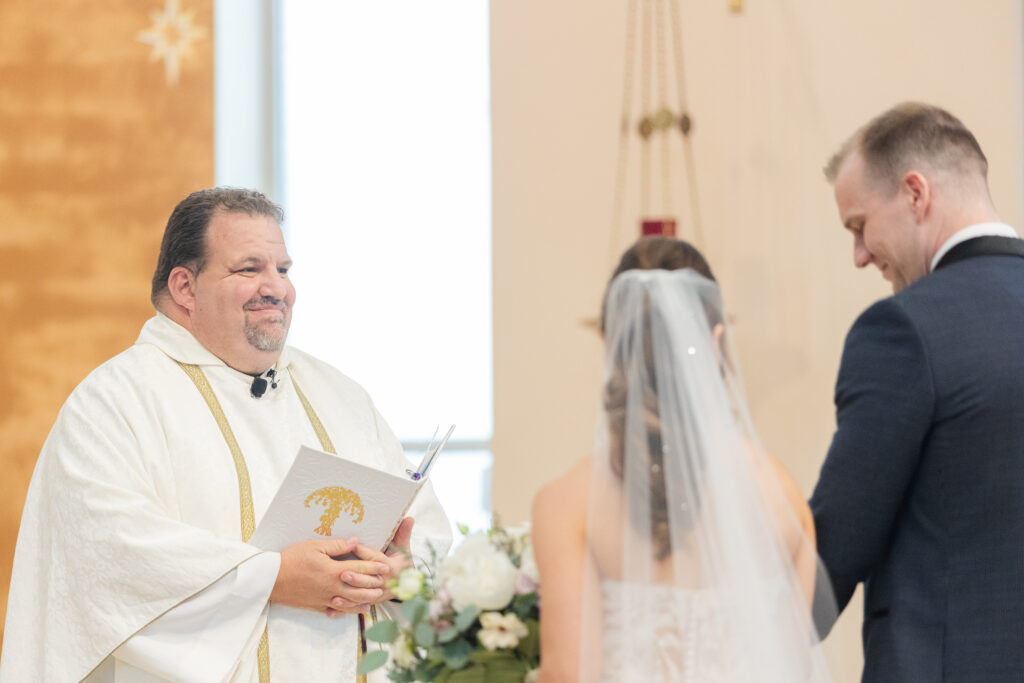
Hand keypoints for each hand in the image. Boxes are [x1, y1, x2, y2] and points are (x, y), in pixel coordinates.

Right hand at [270, 538, 388, 613]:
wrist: (272, 580)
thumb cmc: (292, 559)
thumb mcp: (314, 546)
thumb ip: (337, 545)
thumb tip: (355, 541)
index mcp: (333, 571)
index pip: (359, 569)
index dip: (374, 567)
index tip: (386, 567)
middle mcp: (332, 587)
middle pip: (359, 588)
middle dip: (375, 585)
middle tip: (388, 583)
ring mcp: (326, 598)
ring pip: (351, 601)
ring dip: (366, 599)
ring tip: (378, 597)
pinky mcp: (318, 605)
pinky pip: (339, 609)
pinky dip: (351, 609)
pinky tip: (358, 609)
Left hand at [326, 517, 414, 613]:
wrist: (408, 585)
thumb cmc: (402, 563)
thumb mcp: (403, 548)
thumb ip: (403, 533)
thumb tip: (409, 517)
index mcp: (391, 567)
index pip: (376, 559)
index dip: (365, 553)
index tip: (353, 545)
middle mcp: (384, 583)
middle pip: (369, 580)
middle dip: (356, 578)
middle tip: (343, 573)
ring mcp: (376, 595)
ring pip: (361, 597)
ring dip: (348, 597)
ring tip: (335, 596)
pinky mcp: (369, 602)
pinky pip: (355, 607)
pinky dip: (344, 609)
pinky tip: (331, 609)